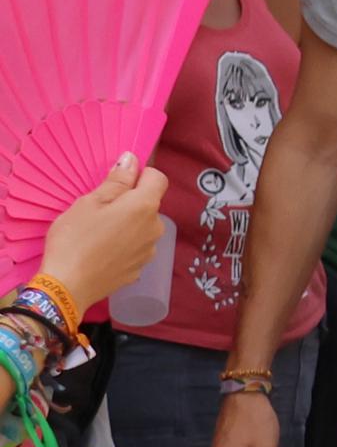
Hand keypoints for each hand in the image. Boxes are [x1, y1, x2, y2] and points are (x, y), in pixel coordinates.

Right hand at [40, 155, 167, 309]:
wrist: (67, 286)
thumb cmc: (74, 239)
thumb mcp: (90, 203)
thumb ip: (116, 181)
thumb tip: (132, 159)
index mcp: (145, 207)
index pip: (158, 178)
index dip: (140, 175)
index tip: (118, 182)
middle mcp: (156, 228)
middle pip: (149, 204)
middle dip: (129, 202)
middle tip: (98, 211)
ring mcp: (150, 250)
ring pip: (142, 226)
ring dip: (127, 224)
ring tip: (97, 234)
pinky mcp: (139, 268)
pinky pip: (135, 247)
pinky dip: (123, 244)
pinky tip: (101, 251)